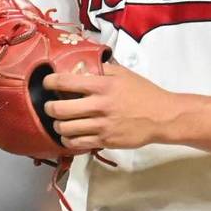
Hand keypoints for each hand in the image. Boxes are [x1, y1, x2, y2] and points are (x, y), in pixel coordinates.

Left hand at [42, 63, 181, 150]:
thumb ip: (103, 70)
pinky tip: (70, 135)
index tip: (47, 82)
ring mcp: (101, 126)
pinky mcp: (105, 141)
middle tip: (50, 105)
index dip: (50, 82)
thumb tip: (83, 67)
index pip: (66, 82)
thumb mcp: (124, 74)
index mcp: (103, 86)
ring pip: (65, 129)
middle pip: (59, 109)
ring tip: (59, 121)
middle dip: (49, 107)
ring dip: (57, 125)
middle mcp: (99, 106)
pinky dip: (67, 140)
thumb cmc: (144, 93)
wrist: (162, 117)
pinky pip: (77, 143)